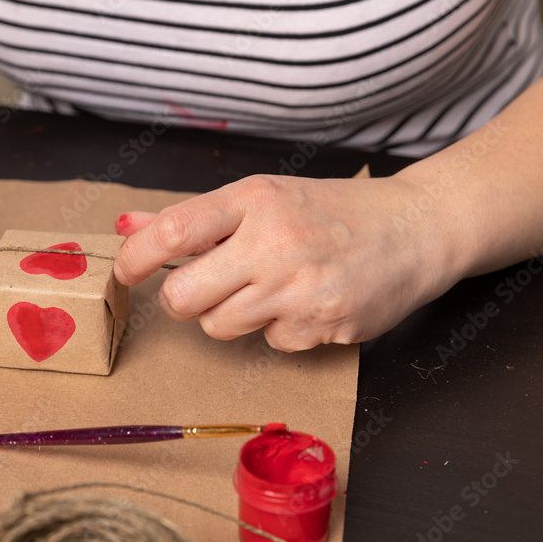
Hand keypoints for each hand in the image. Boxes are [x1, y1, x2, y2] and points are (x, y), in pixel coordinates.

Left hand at [113, 174, 461, 351]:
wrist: (417, 229)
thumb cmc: (330, 212)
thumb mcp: (262, 198)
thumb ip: (192, 217)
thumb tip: (125, 224)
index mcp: (254, 200)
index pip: (172, 231)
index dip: (135, 256)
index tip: (125, 269)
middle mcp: (274, 243)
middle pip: (183, 296)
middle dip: (180, 300)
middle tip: (197, 290)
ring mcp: (300, 288)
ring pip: (218, 327)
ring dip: (228, 316)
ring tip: (264, 290)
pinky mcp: (323, 325)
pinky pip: (269, 344)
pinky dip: (279, 329)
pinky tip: (305, 303)